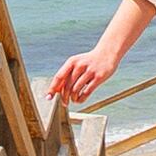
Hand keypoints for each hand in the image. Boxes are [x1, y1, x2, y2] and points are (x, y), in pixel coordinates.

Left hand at [48, 0, 152, 115]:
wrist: (107, 52)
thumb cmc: (89, 61)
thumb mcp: (76, 63)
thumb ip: (67, 74)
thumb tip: (56, 90)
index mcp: (72, 61)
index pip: (59, 77)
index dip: (53, 88)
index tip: (48, 97)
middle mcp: (80, 65)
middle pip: (67, 86)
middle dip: (64, 97)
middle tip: (65, 103)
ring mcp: (90, 71)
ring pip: (76, 90)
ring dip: (73, 98)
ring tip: (73, 100)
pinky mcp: (99, 77)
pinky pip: (87, 92)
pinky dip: (81, 99)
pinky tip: (80, 100)